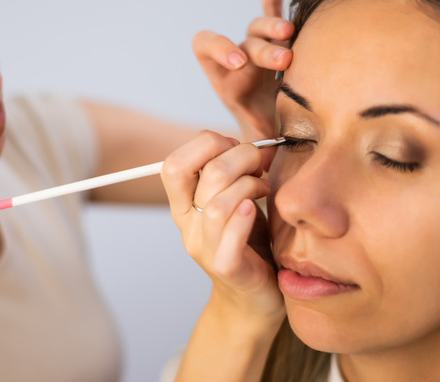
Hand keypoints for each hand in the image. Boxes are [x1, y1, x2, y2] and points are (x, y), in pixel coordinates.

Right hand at [161, 131, 283, 318]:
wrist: (254, 298)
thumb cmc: (249, 243)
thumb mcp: (235, 200)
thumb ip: (233, 172)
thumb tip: (254, 141)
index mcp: (183, 204)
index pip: (174, 164)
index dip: (206, 144)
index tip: (236, 146)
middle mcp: (188, 225)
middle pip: (202, 176)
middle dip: (239, 157)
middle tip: (261, 164)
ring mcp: (205, 248)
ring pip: (218, 204)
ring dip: (250, 185)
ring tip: (265, 189)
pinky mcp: (227, 267)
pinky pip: (227, 238)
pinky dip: (243, 218)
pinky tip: (256, 209)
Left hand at [193, 0, 293, 142]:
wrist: (274, 139)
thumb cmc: (264, 145)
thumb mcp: (255, 149)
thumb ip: (257, 152)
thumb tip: (266, 170)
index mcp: (223, 78)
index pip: (206, 47)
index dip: (221, 52)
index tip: (238, 66)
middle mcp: (238, 58)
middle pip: (244, 40)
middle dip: (261, 49)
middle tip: (281, 60)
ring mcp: (258, 47)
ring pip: (261, 27)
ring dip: (275, 30)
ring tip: (288, 37)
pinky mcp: (279, 41)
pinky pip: (273, 8)